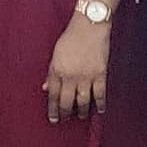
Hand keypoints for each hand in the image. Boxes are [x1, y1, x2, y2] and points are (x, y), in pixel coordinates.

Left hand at [45, 10, 112, 124]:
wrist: (90, 25)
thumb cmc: (71, 37)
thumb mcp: (56, 54)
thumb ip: (51, 72)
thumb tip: (45, 87)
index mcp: (57, 70)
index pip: (53, 95)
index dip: (53, 109)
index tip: (53, 118)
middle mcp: (70, 76)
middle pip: (67, 102)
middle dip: (65, 114)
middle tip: (65, 120)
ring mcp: (86, 76)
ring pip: (83, 101)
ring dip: (82, 111)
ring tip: (81, 116)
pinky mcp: (100, 73)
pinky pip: (100, 94)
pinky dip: (100, 104)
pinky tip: (99, 110)